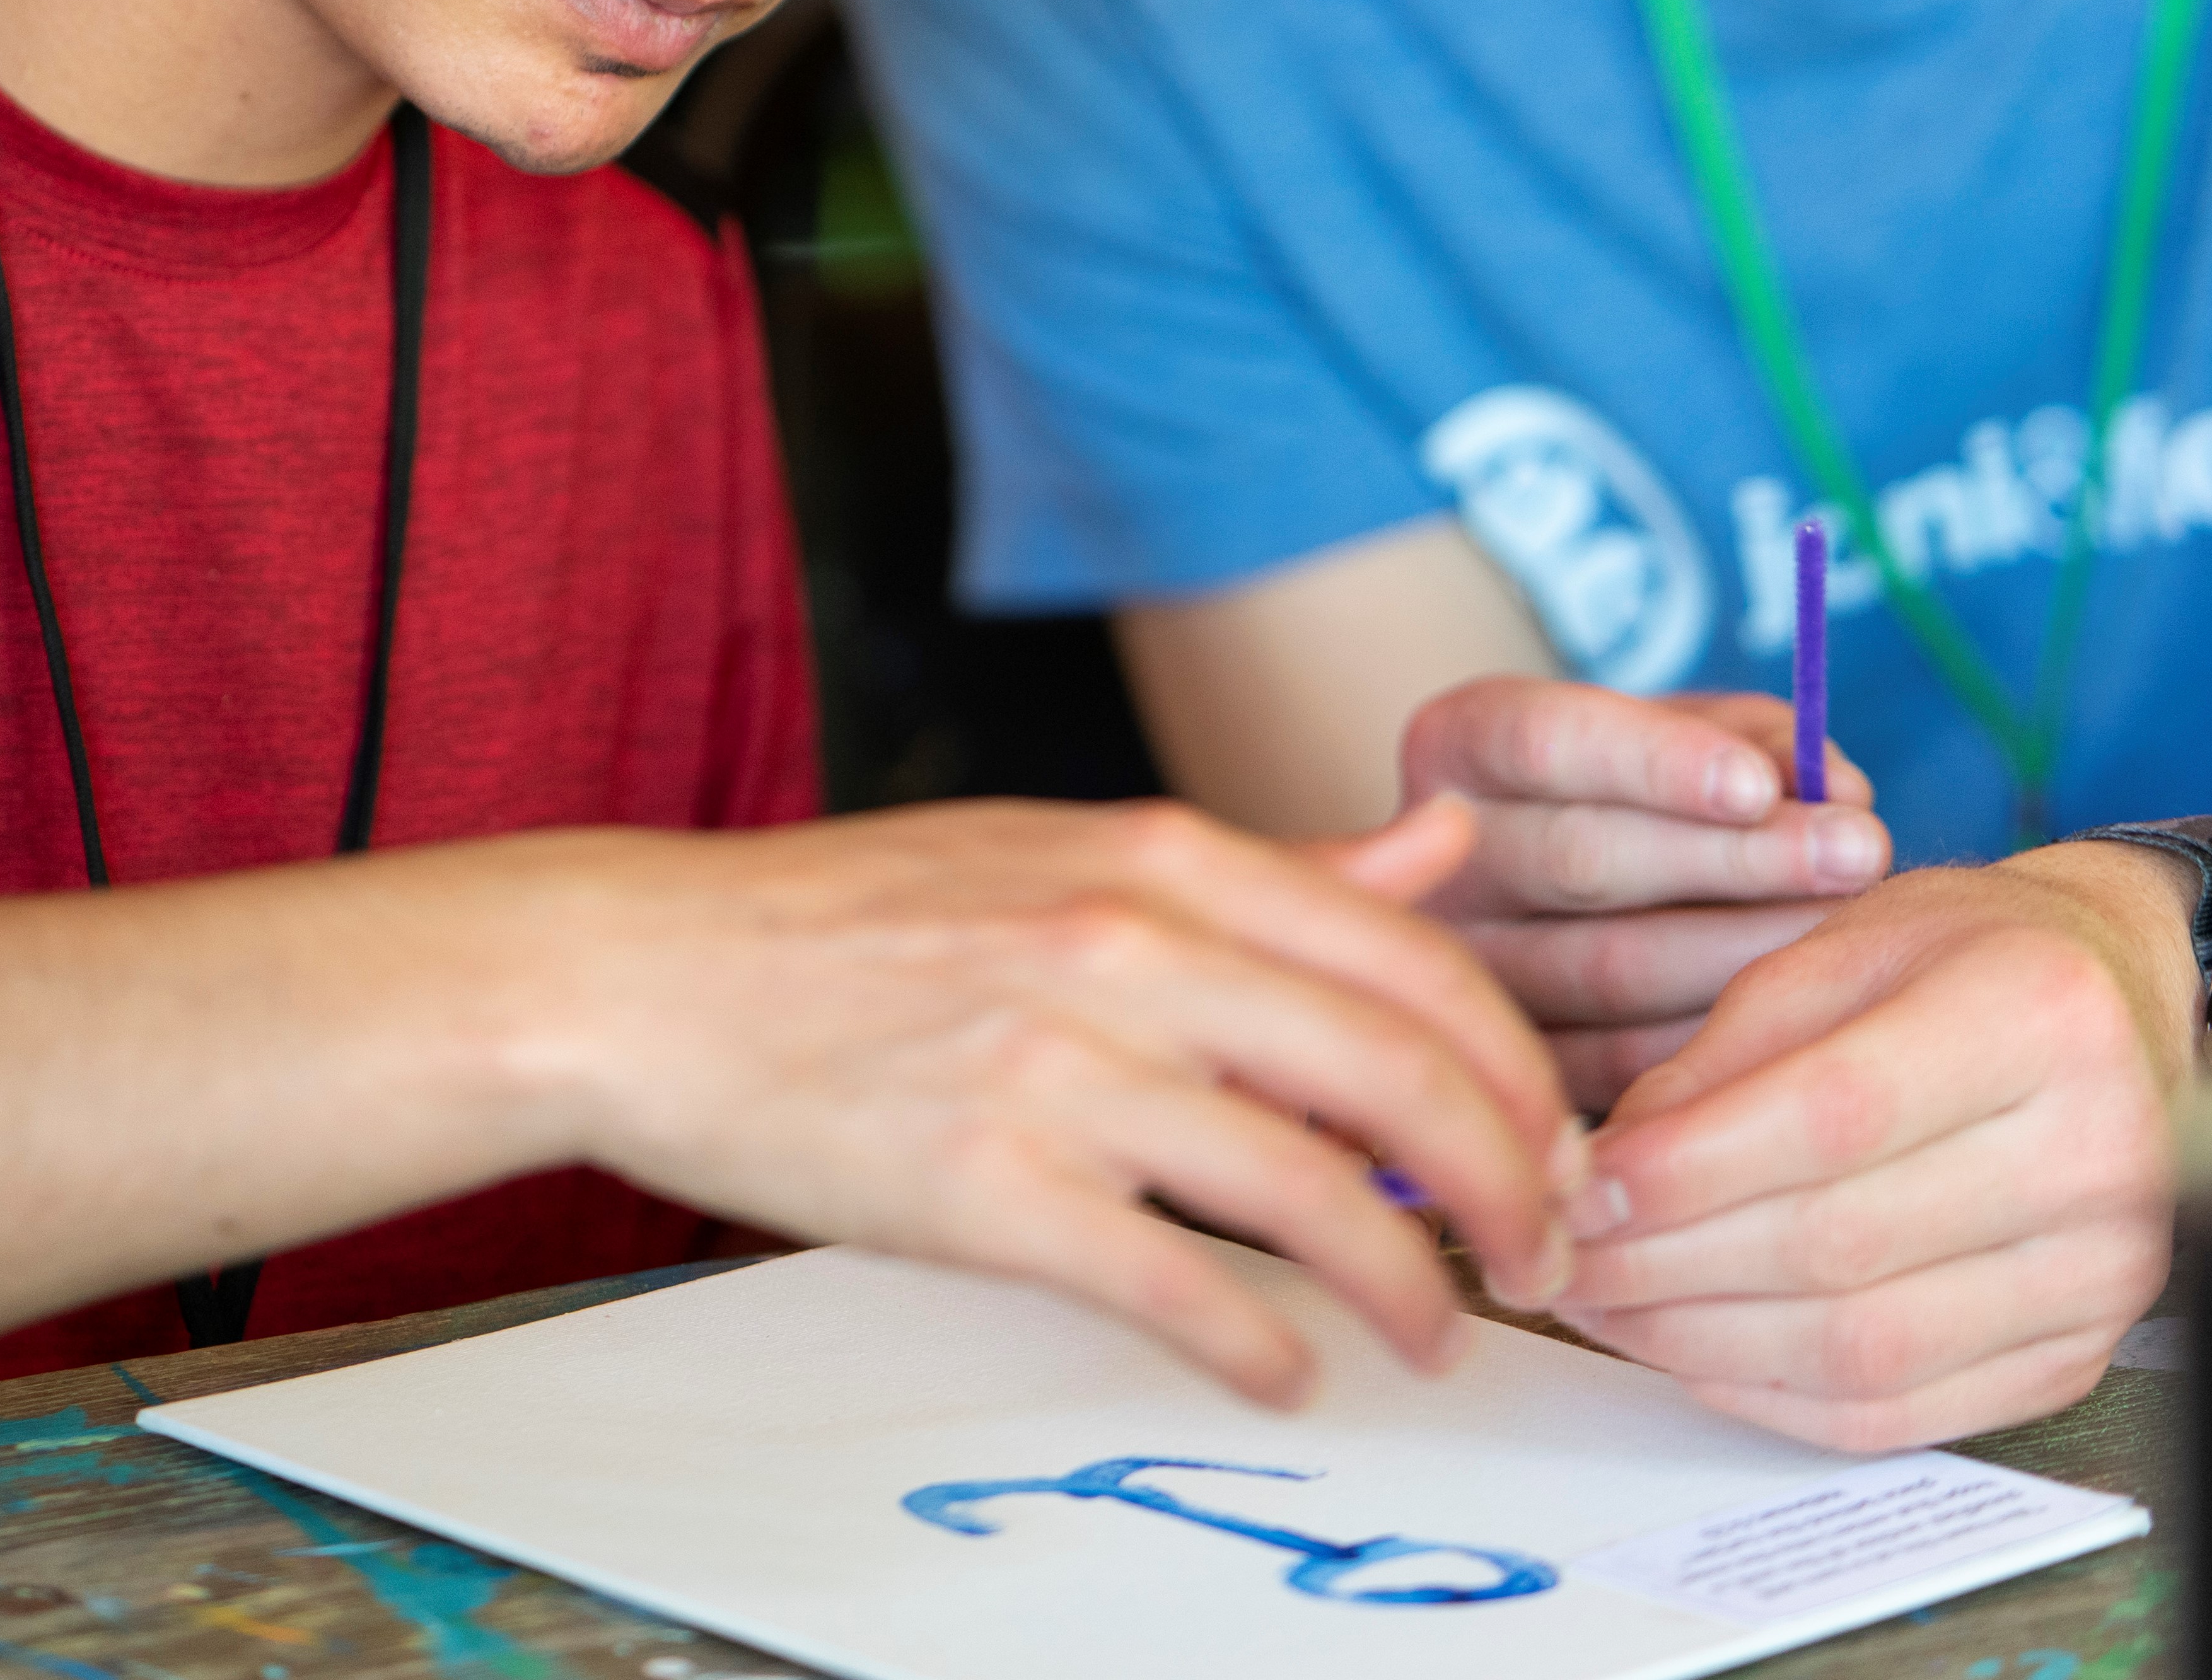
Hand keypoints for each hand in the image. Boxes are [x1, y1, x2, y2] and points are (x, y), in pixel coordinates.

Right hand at [522, 795, 1581, 1406]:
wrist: (659, 972)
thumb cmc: (865, 913)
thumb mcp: (1079, 842)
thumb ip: (1276, 865)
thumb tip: (1441, 841)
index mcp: (1165, 854)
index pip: (1419, 965)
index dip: (1517, 1074)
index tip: (1552, 1145)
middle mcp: (1131, 945)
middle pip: (1401, 1080)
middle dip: (1511, 1189)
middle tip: (1542, 1256)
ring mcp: (1060, 1069)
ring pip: (1314, 1195)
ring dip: (1409, 1290)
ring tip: (1435, 1335)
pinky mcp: (988, 1189)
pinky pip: (1178, 1289)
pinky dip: (1264, 1347)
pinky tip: (1289, 1370)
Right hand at [1395, 677, 1894, 1106]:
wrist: (1546, 894)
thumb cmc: (1639, 793)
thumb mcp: (1675, 736)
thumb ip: (1752, 742)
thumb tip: (1839, 791)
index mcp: (1457, 746)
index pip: (1544, 740)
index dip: (1655, 760)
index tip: (1762, 782)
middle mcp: (1439, 861)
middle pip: (1583, 860)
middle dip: (1735, 856)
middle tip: (1861, 850)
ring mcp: (1466, 973)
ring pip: (1607, 973)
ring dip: (1747, 952)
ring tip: (1857, 929)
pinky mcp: (1516, 1062)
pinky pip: (1621, 1066)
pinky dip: (1720, 1038)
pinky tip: (1805, 1013)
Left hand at [1555, 842, 2198, 1449]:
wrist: (2124, 1003)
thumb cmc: (1975, 954)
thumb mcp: (1846, 943)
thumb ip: (1726, 1051)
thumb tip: (1611, 1169)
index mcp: (2035, 1014)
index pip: (1832, 1117)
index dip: (1688, 1167)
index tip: (1581, 1185)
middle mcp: (2098, 1153)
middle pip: (1839, 1246)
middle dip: (1668, 1265)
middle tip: (1564, 1258)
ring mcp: (2102, 1274)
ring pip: (1862, 1349)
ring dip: (1703, 1343)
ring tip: (1608, 1307)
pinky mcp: (2079, 1354)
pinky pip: (1902, 1414)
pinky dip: (1776, 1396)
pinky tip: (1694, 1353)